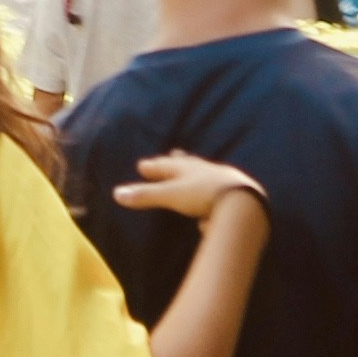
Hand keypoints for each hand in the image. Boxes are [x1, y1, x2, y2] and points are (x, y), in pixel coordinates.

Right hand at [107, 152, 265, 226]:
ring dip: (197, 173)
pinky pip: (220, 190)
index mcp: (187, 168)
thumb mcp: (170, 196)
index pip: (165, 165)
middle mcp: (204, 170)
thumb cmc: (203, 195)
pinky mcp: (235, 193)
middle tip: (173, 154)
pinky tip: (214, 196)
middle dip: (178, 162)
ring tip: (193, 172)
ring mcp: (222, 179)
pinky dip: (213, 191)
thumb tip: (116, 194)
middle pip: (188, 164)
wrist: (242, 202)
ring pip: (205, 174)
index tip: (142, 166)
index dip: (153, 167)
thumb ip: (145, 196)